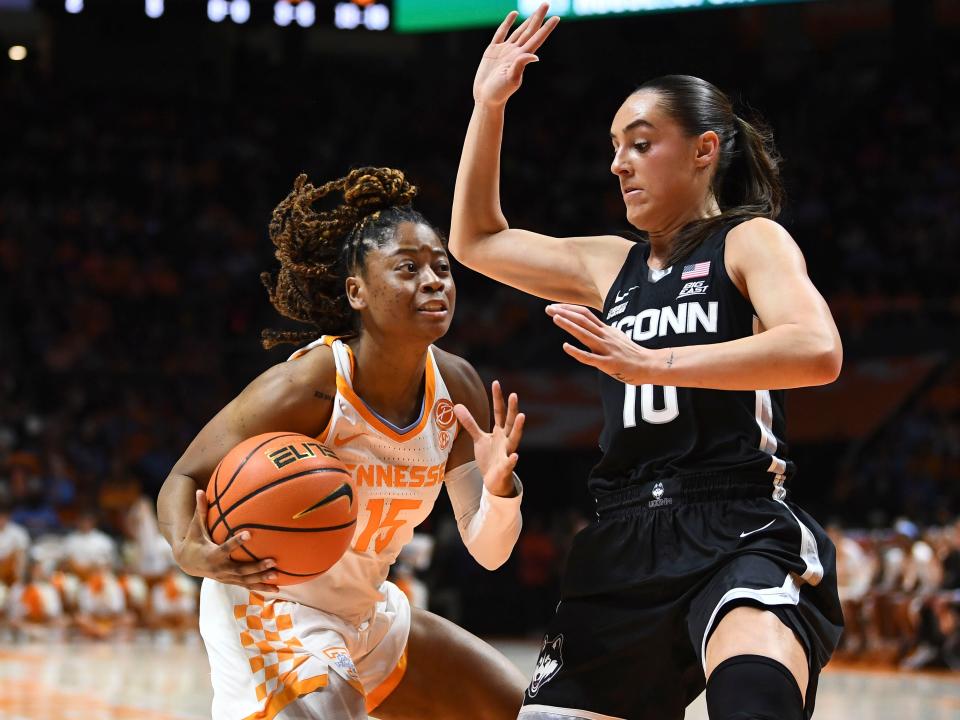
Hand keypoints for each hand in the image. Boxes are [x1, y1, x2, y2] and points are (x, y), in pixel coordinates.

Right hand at [174, 490, 279, 592]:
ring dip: (261, 580)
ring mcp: (226, 577)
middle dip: (256, 567)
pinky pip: (246, 585)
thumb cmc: (194, 540)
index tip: (249, 533)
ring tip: (277, 576)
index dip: (236, 542)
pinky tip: (276, 590)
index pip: (225, 548)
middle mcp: (220, 569)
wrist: (187, 562)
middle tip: (272, 561)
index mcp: (212, 554)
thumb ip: (200, 510)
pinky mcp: (230, 581)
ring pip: (245, 580)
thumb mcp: (195, 527)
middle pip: (240, 569)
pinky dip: (260, 588)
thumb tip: (200, 490)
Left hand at [454, 380, 524, 496]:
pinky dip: (512, 460)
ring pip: (514, 439)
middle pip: (510, 421)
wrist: (495, 480)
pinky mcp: (505, 467)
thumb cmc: (489, 457)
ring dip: (519, 428)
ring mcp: (507, 452)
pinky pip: (509, 463)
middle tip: (514, 395)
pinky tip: (515, 456)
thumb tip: (456, 406)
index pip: (499, 412)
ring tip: (523, 416)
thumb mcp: (479, 438)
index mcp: (500, 431)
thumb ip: (470, 423)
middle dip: (512, 409)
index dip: (498, 398)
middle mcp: (506, 439)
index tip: (496, 383)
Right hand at [473, 3, 559, 106]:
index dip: (546, 28)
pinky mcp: (493, 50)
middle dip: (538, 17)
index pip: (537, 39)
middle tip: (546, 3)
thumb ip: (521, 65)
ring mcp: (505, 50)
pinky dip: (507, 23)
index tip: (556, 18)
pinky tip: (513, 15)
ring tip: (536, 10)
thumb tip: (535, 56)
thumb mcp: (511, 79)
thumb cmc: (499, 92)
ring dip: (527, 20)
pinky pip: (501, 33)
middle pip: (530, 31)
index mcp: (522, 57)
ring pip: (519, 31)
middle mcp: (515, 52)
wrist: (486, 97)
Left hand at [546, 303, 659, 383]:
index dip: (569, 309)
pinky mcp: (608, 364)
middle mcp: (605, 336)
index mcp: (606, 330)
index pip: (585, 314)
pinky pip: (590, 357)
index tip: (555, 307)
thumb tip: (593, 325)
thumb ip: (604, 332)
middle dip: (564, 313)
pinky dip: (577, 351)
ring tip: (555, 318)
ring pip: (585, 334)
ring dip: (569, 325)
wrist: (650, 365)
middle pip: (583, 320)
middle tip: (548, 309)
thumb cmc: (632, 354)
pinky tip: (566, 346)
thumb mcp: (617, 337)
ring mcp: (606, 349)